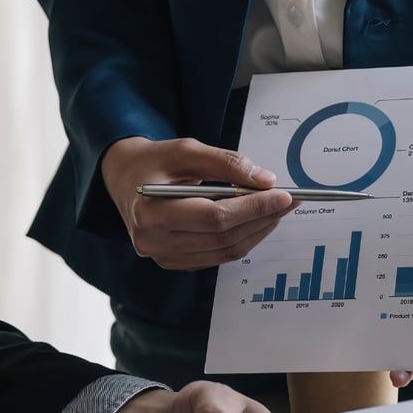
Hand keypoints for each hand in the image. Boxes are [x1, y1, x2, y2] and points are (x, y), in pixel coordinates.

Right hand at [101, 136, 295, 268]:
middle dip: (262, 218)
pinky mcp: (175, 262)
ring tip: (277, 210)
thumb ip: (226, 163)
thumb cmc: (154, 162)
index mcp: (150, 212)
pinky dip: (243, 239)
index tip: (283, 195)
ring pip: (226, 250)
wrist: (125, 179)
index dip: (253, 208)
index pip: (214, 217)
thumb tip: (266, 180)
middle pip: (223, 236)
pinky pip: (219, 256)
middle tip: (288, 201)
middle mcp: (154, 242)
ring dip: (258, 231)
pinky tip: (257, 222)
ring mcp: (164, 257)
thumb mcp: (186, 150)